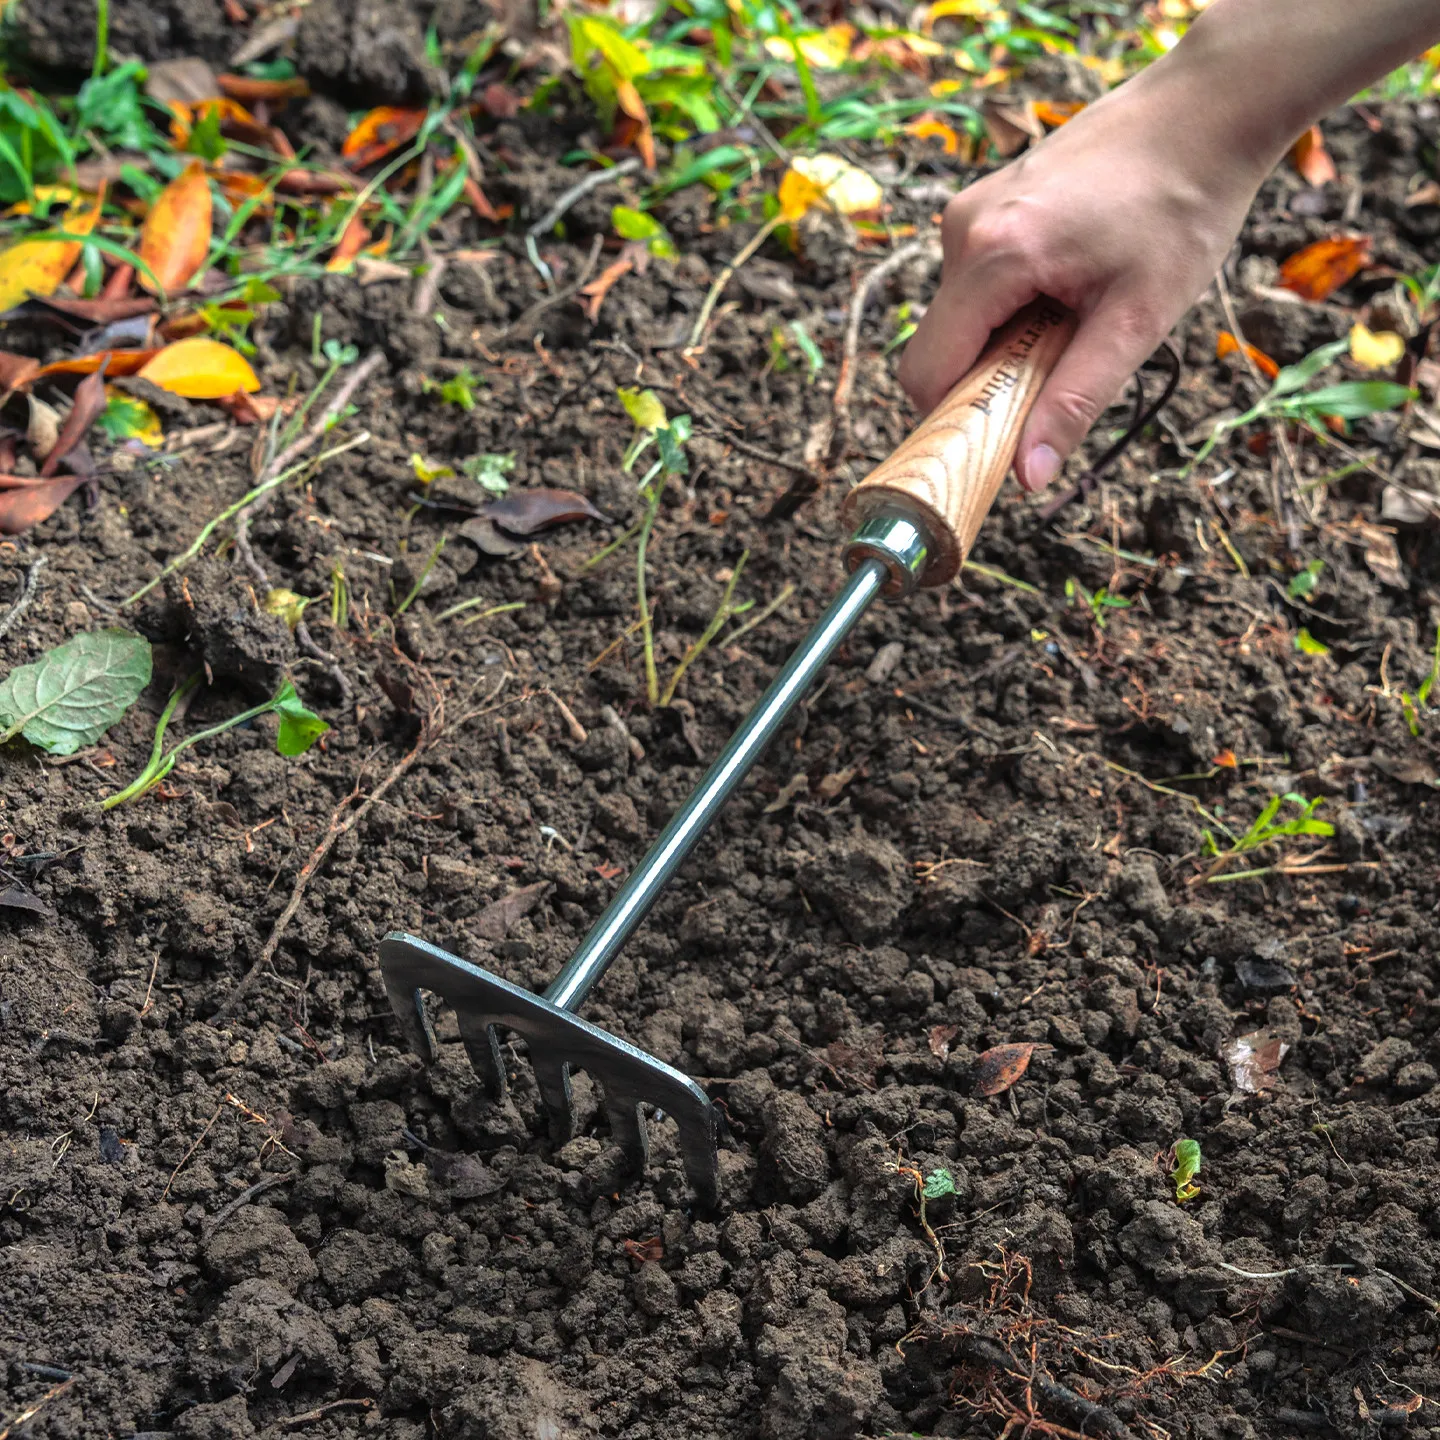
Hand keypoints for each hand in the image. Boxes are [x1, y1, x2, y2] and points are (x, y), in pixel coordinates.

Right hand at [899, 68, 1264, 492]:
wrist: (1204, 111)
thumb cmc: (1182, 207)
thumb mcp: (1138, 319)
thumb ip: (1076, 400)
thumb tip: (1028, 476)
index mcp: (992, 256)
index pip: (925, 373)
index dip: (953, 419)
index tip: (999, 439)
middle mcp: (963, 230)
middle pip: (941, 347)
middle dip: (989, 377)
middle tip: (1062, 365)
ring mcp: (970, 210)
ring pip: (960, 316)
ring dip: (1005, 339)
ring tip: (1077, 312)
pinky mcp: (984, 202)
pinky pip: (976, 281)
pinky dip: (1011, 304)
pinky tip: (1070, 281)